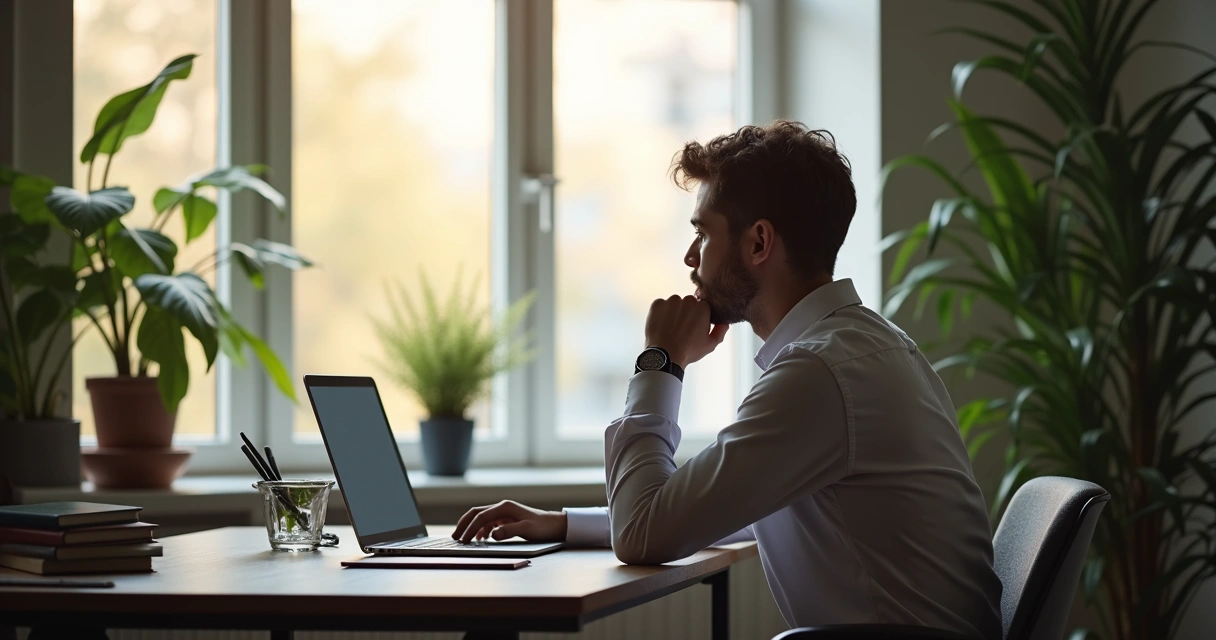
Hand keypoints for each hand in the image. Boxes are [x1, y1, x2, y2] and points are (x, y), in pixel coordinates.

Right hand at [452, 500, 567, 543]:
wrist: (555, 525)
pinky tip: (480, 539)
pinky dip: (481, 530)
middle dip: (464, 524)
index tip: (463, 540)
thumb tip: (492, 535)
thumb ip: (509, 531)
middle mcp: (502, 507)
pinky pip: (489, 522)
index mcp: (505, 507)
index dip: (470, 528)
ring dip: (471, 527)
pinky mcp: (507, 519)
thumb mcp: (527, 530)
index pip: (481, 516)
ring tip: (463, 539)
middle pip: (476, 513)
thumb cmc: (543, 527)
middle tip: (455, 537)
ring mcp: (504, 513)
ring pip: (481, 517)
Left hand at [644, 295, 728, 367]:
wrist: (665, 355)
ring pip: (674, 303)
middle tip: (682, 328)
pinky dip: (660, 312)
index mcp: (702, 307)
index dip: (698, 317)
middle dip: (686, 312)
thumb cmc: (688, 350)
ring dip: (674, 311)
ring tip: (671, 328)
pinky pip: (660, 305)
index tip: (694, 327)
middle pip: (688, 302)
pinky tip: (662, 325)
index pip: (702, 306)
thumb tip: (724, 322)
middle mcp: (688, 300)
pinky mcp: (657, 304)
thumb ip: (720, 331)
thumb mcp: (710, 344)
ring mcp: (671, 301)